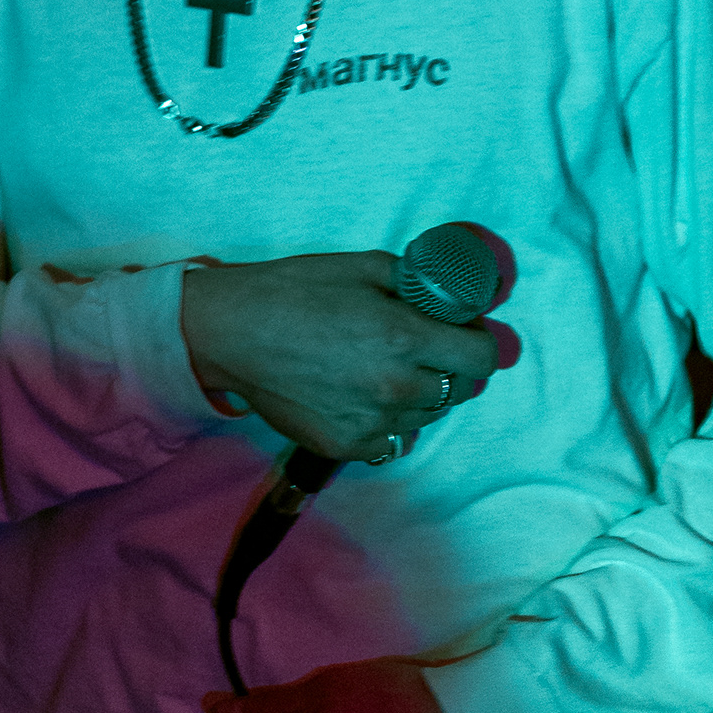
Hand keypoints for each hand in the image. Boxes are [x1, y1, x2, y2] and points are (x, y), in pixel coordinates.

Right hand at [181, 251, 499, 459]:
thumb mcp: (364, 265)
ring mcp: (371, 424)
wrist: (231, 332)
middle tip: (419, 346)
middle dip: (449, 366)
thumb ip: (418, 284)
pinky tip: (364, 396)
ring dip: (420, 394)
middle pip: (460, 390)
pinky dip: (389, 422)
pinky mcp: (347, 446)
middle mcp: (395, 388)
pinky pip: (393, 441)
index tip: (460, 332)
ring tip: (384, 369)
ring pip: (428, 417)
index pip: (481, 358)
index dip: (476, 341)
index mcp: (404, 338)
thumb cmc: (295, 290)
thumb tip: (454, 298)